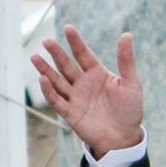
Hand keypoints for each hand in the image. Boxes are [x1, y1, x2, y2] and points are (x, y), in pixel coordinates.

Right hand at [32, 25, 145, 160]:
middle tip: (47, 41)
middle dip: (56, 53)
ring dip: (45, 70)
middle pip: (66, 65)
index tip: (68, 28)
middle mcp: (83, 84)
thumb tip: (127, 35)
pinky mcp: (71, 113)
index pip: (83, 54)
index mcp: (97, 74)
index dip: (75, 42)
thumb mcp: (131, 83)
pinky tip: (43, 80)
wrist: (124, 138)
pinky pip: (57, 100)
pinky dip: (49, 91)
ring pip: (57, 81)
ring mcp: (76, 98)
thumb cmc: (130, 110)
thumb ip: (126, 60)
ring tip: (35, 57)